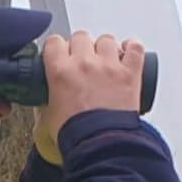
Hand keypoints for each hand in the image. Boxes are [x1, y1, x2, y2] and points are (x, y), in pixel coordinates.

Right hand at [35, 31, 146, 163]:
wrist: (100, 145)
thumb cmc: (76, 135)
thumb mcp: (49, 117)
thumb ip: (47, 103)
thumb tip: (48, 102)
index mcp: (61, 72)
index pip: (54, 43)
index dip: (56, 48)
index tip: (59, 55)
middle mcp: (85, 63)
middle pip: (80, 36)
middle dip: (80, 47)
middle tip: (82, 61)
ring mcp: (109, 66)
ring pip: (106, 39)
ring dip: (105, 48)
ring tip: (105, 61)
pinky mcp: (130, 72)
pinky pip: (135, 47)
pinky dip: (131, 48)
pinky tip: (127, 54)